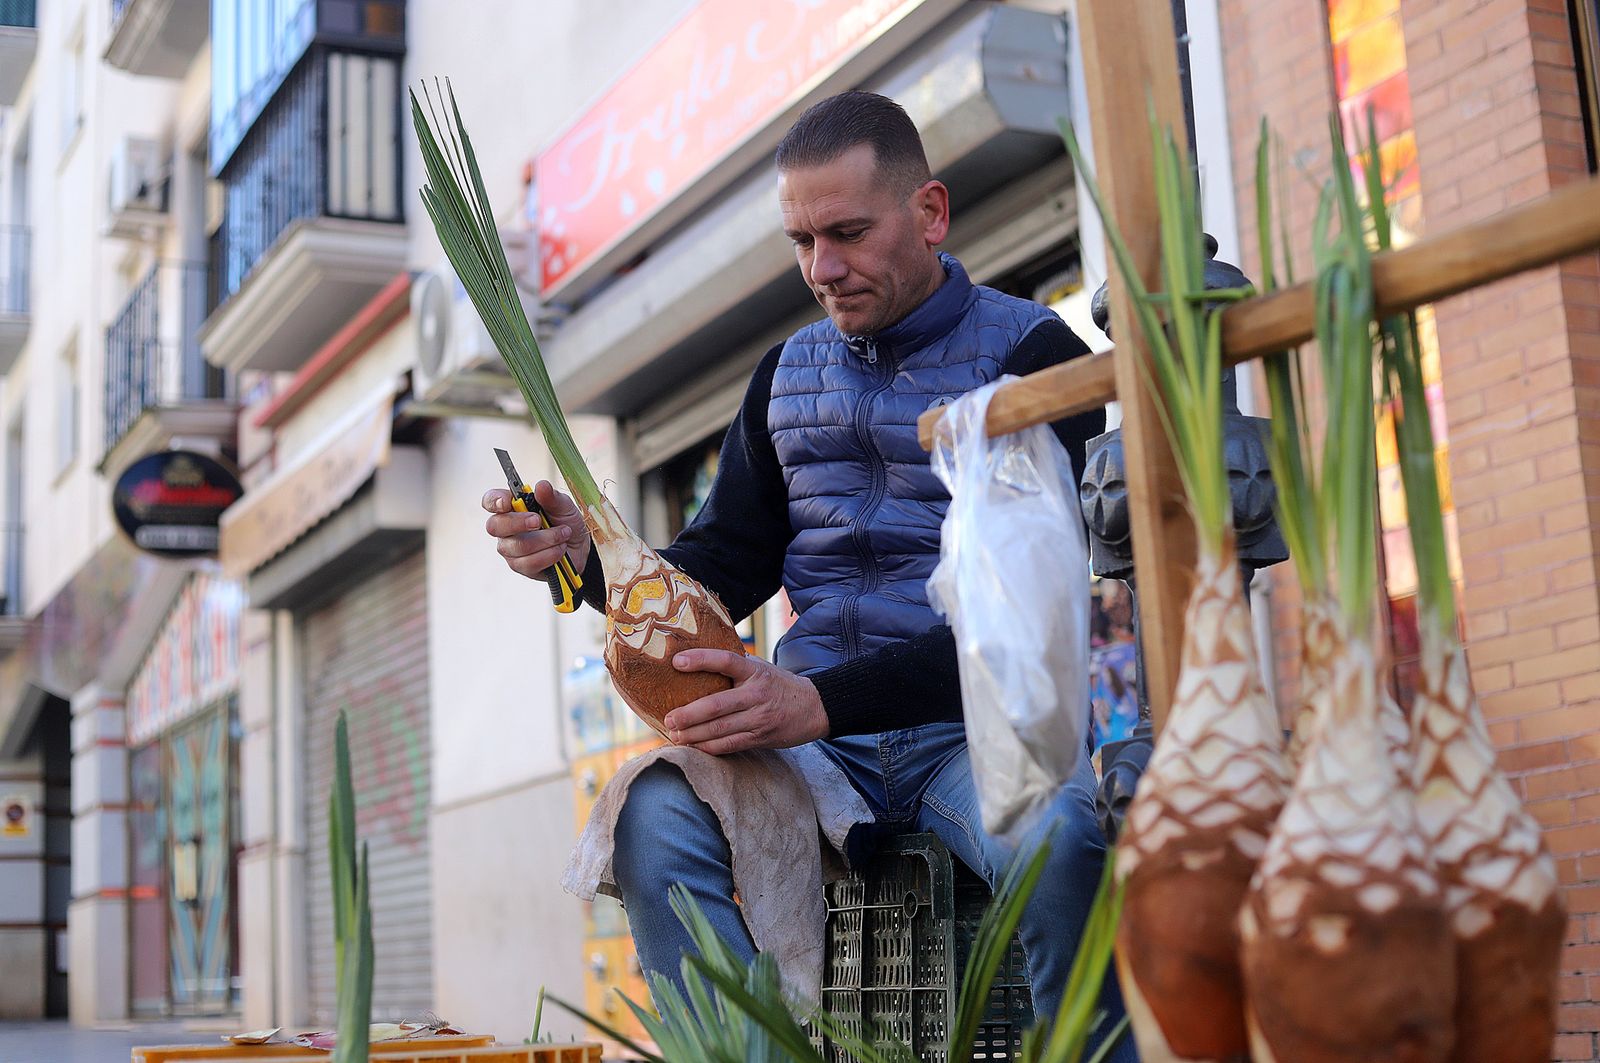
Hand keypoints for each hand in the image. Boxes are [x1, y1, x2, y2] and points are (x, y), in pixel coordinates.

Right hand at [482, 480, 591, 580]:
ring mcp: (511, 549)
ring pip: (517, 546)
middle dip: (518, 522)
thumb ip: (551, 497)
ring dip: (545, 539)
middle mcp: (506, 529)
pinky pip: (529, 562)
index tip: (508, 501)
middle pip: (495, 526)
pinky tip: (560, 549)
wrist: (580, 548)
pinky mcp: (521, 566)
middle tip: (538, 520)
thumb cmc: (566, 522)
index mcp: (512, 507)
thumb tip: (541, 486)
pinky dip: (550, 554)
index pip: (491, 501)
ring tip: (563, 535)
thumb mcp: (564, 506)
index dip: (494, 501)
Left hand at [663, 650, 829, 754]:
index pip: (725, 661)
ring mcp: (759, 718)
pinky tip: (694, 746)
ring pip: (720, 729)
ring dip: (693, 734)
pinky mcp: (761, 737)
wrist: (815, 707)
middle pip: (716, 705)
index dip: (700, 660)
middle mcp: (756, 694)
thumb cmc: (779, 685)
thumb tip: (696, 662)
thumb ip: (735, 668)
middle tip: (668, 719)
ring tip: (675, 735)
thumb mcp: (761, 668)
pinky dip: (709, 748)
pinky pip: (730, 745)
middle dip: (688, 714)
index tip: (676, 662)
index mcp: (755, 671)